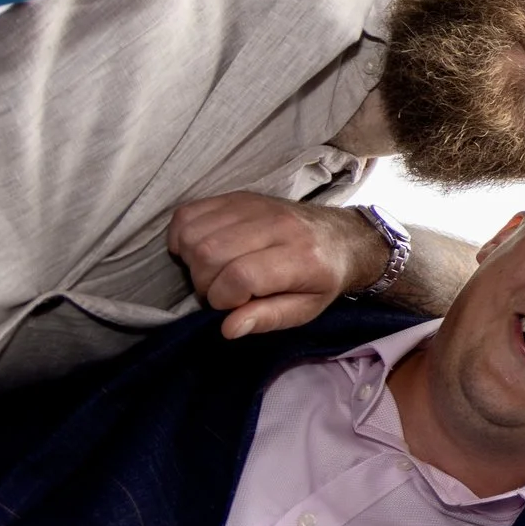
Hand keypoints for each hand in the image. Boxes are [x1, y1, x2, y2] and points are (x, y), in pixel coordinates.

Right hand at [167, 193, 388, 337]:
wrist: (342, 236)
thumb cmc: (323, 278)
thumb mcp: (307, 308)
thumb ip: (269, 319)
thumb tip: (229, 328)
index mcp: (301, 256)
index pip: (241, 275)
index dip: (224, 298)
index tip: (232, 305)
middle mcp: (277, 224)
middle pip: (209, 253)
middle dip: (203, 283)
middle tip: (221, 291)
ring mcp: (255, 206)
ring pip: (194, 233)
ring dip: (190, 261)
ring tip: (213, 272)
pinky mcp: (238, 197)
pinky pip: (188, 213)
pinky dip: (182, 237)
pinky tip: (200, 251)